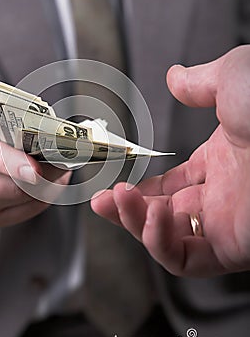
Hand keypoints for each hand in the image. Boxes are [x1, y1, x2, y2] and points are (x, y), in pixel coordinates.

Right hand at [0, 112, 70, 228]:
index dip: (11, 162)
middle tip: (63, 160)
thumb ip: (10, 123)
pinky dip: (41, 197)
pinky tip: (47, 182)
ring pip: (19, 200)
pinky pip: (23, 212)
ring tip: (58, 166)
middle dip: (42, 174)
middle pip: (6, 186)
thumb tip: (48, 132)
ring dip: (45, 184)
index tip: (36, 168)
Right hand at [91, 46, 249, 276]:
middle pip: (163, 216)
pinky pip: (186, 260)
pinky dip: (160, 242)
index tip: (115, 186)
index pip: (173, 186)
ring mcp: (227, 222)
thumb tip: (176, 76)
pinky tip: (151, 215)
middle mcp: (222, 196)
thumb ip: (199, 82)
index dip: (142, 188)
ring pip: (169, 240)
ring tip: (117, 201)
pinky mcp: (234, 246)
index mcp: (221, 163)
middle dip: (127, 210)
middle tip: (102, 201)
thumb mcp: (231, 79)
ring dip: (136, 224)